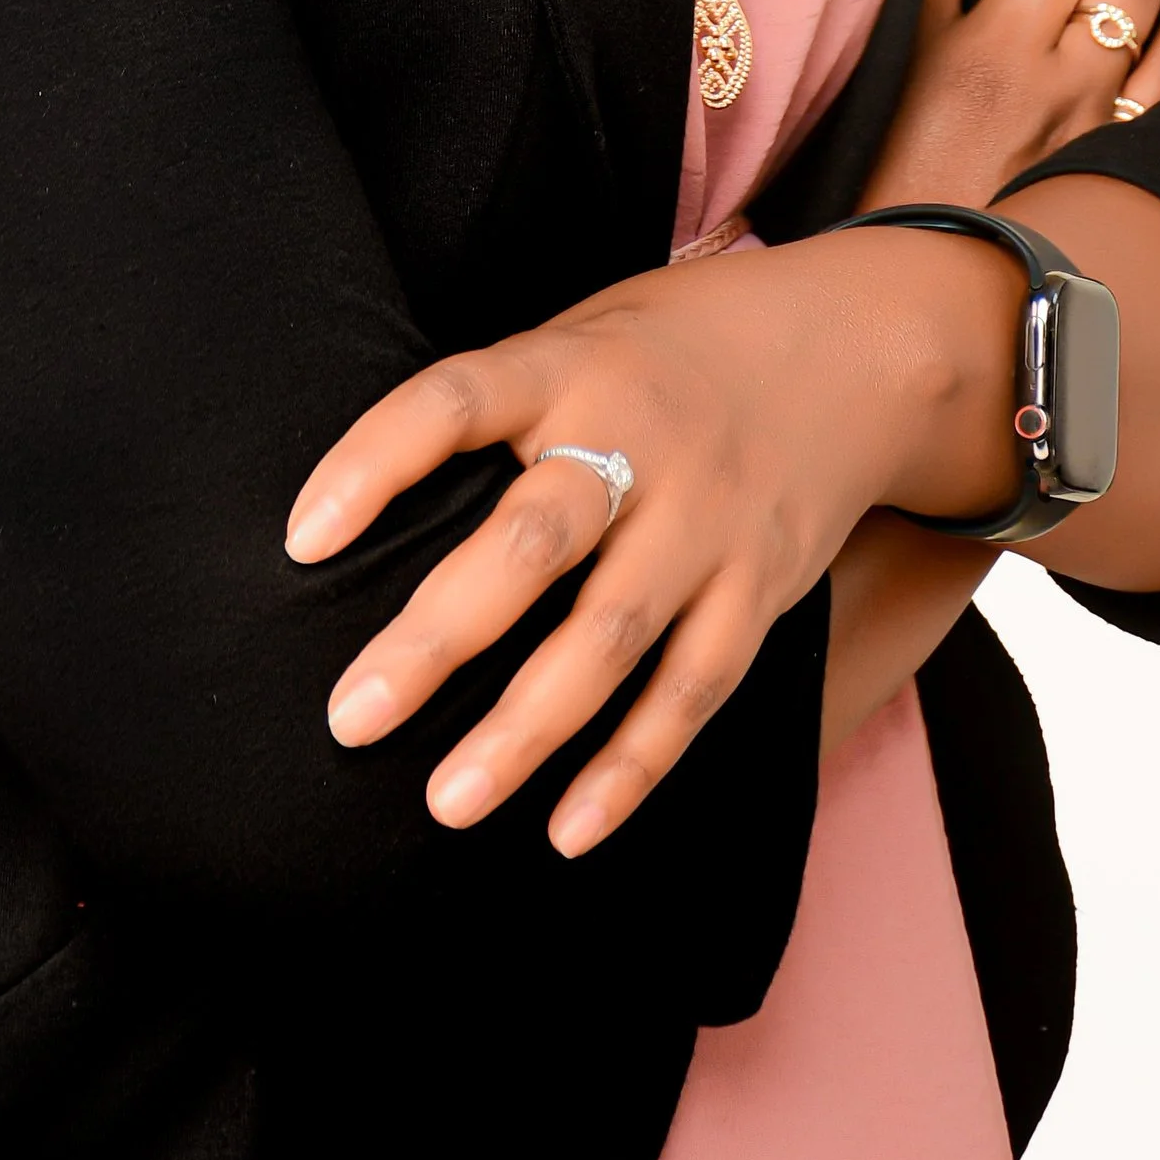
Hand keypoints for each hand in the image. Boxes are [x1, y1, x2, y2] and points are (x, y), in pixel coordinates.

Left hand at [284, 216, 1023, 856]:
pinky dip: (633, 765)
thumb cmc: (674, 345)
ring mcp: (708, 518)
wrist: (858, 343)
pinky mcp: (763, 585)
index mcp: (570, 361)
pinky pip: (695, 687)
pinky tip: (566, 830)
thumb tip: (368, 499)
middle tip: (350, 718)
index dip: (374, 463)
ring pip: (613, 636)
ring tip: (446, 802)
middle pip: (532, 541)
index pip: (452, 402)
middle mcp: (638, 439)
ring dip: (527, 729)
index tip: (300, 539)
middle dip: (439, 637)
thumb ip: (501, 403)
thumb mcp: (584, 329)